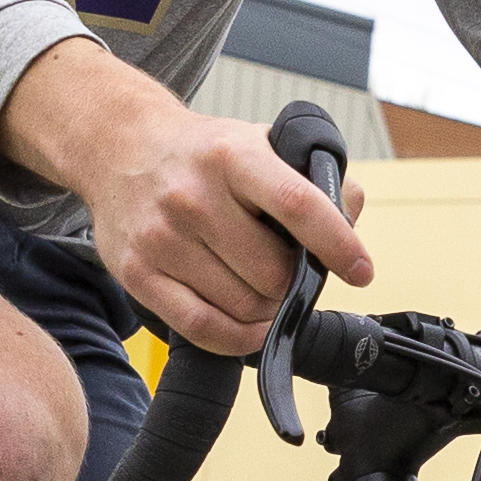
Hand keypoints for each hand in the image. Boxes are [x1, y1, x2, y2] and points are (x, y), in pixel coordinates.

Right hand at [3, 39, 375, 357]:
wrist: (120, 146)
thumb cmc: (201, 153)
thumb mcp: (258, 143)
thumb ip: (311, 177)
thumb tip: (351, 212)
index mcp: (232, 156)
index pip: (298, 205)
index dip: (338, 244)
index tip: (361, 270)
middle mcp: (192, 196)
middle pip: (272, 273)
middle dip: (293, 283)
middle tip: (290, 274)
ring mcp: (161, 237)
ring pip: (242, 305)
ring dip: (266, 309)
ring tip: (262, 288)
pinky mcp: (137, 273)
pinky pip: (202, 327)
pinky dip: (238, 338)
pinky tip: (251, 325)